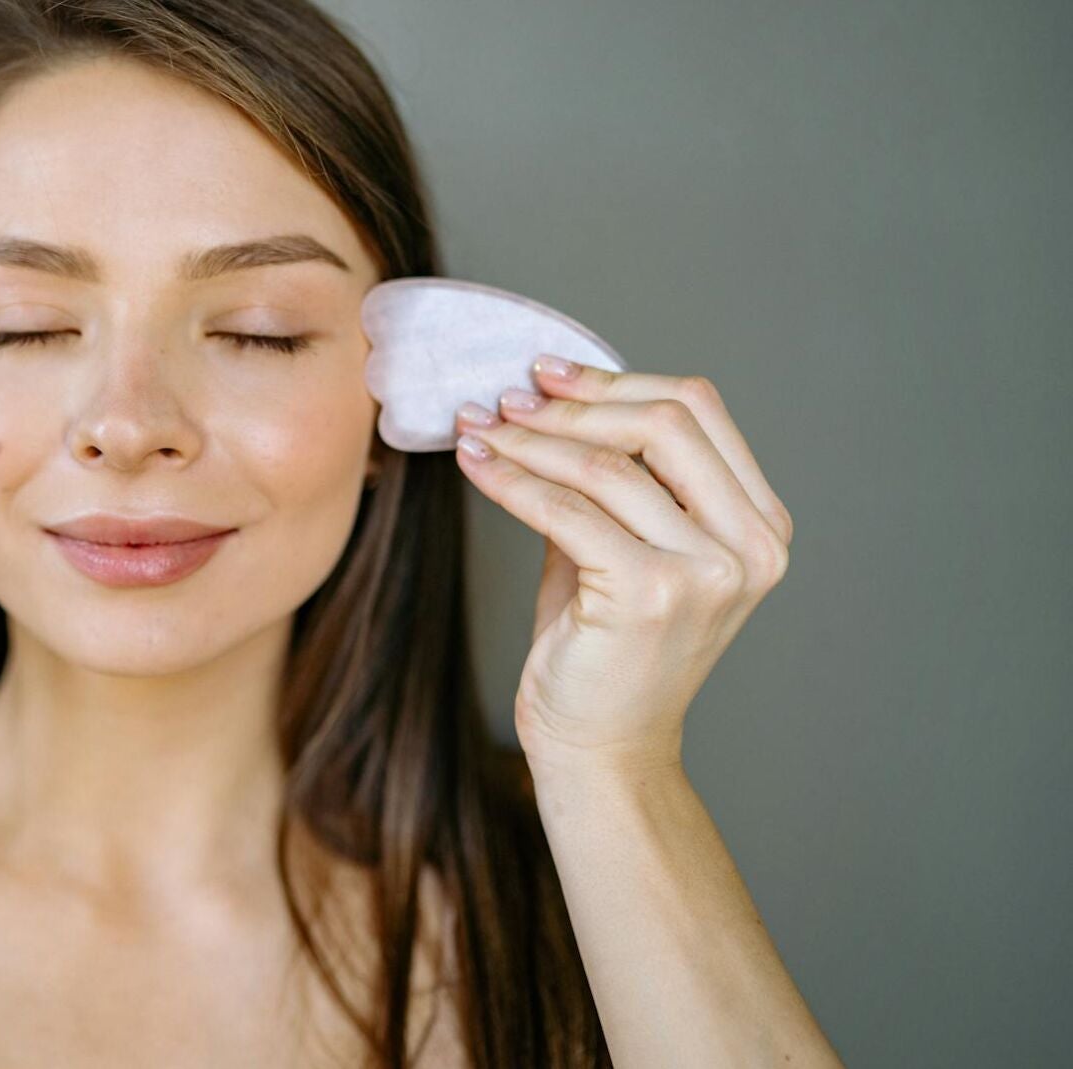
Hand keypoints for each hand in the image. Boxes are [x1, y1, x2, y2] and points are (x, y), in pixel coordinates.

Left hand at [451, 354, 793, 773]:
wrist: (602, 748)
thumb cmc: (606, 648)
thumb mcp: (623, 544)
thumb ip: (614, 477)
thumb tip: (548, 397)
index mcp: (760, 523)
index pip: (697, 411)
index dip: (615, 381)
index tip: (547, 373)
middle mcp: (749, 546)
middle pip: (664, 421)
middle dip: (574, 403)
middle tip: (508, 397)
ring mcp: (707, 572)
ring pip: (606, 466)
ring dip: (530, 439)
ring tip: (479, 427)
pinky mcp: (651, 595)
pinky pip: (566, 511)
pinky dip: (512, 480)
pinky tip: (475, 465)